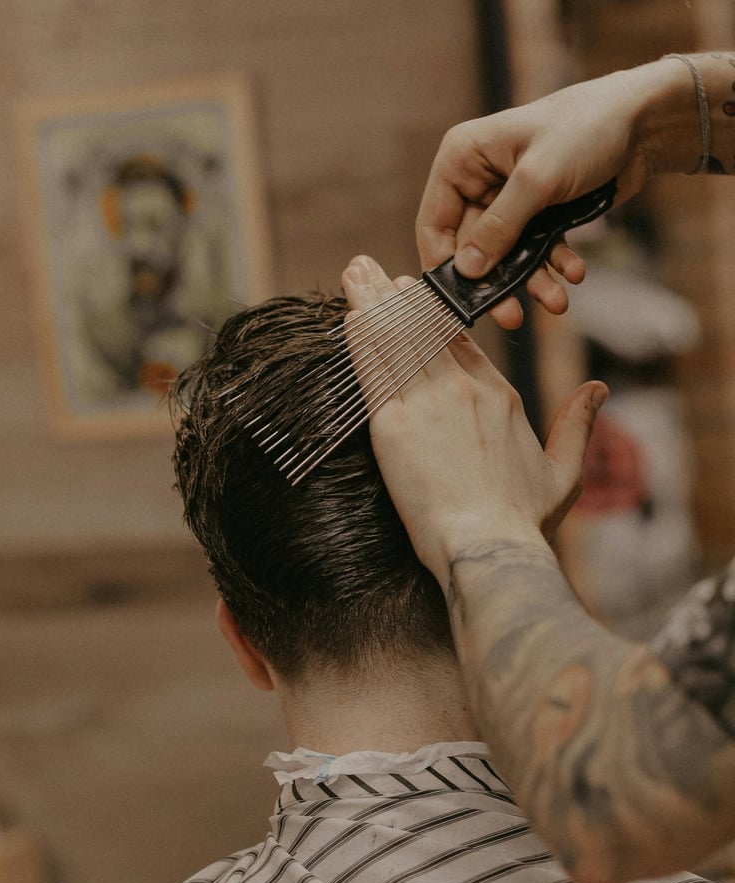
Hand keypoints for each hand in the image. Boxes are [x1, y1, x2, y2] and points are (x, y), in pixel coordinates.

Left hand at [342, 255, 607, 589]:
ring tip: (353, 274)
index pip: (459, 342)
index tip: (413, 293)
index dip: (432, 315)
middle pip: (424, 329)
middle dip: (393, 296)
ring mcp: (429, 403)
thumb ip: (578, 425)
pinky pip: (376, 371)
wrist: (490, 548)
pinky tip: (348, 316)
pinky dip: (362, 341)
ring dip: (371, 303)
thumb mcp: (564, 472)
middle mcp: (463, 390)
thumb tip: (599, 389)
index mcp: (498, 396)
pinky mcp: (395, 426)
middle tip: (368, 268)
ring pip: (398, 340)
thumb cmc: (523, 522)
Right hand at [415, 62, 686, 327]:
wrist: (645, 121)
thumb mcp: (537, 180)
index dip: (443, 265)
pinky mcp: (538, 213)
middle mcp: (479, 181)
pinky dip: (554, 265)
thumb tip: (467, 270)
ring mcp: (509, 200)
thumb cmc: (586, 129)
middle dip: (497, 283)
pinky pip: (536, 250)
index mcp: (463, 160)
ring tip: (556, 301)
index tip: (461, 300)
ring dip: (531, 281)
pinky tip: (575, 273)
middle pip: (472, 249)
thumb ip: (499, 227)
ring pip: (507, 256)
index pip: (434, 223)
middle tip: (511, 317)